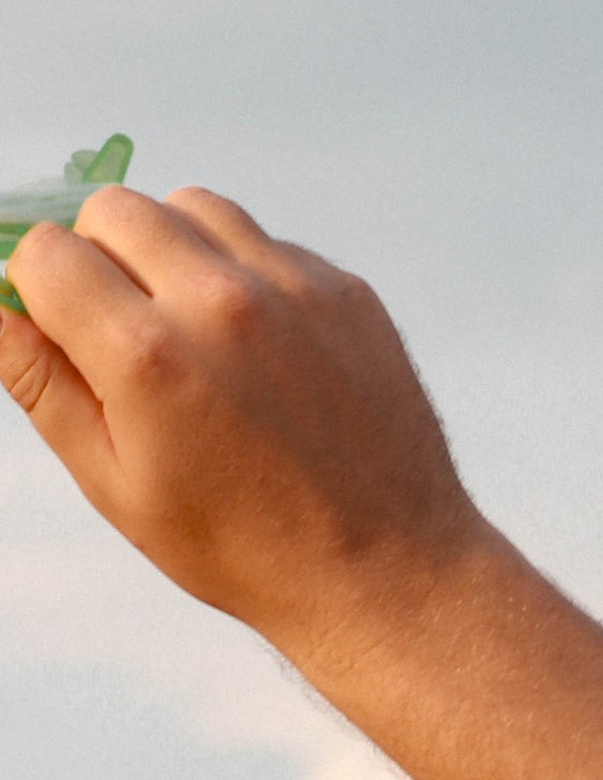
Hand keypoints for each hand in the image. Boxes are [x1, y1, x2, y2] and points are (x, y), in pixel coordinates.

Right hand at [0, 184, 485, 654]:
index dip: (39, 287)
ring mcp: (294, 288)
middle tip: (123, 329)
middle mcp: (220, 303)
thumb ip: (43, 385)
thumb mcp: (117, 484)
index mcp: (147, 356)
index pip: (48, 251)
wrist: (385, 571)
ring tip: (191, 332)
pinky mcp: (347, 290)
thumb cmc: (242, 546)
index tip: (60, 324)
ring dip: (174, 250)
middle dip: (100, 256)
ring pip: (195, 208)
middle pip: (116, 210)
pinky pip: (269, 244)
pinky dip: (246, 276)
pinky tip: (261, 353)